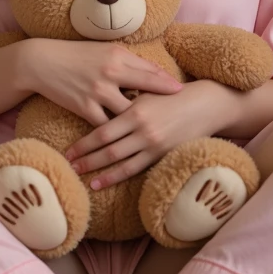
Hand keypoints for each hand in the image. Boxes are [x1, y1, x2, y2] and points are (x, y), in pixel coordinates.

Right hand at [18, 38, 182, 126]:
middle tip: (178, 113)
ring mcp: (97, 93)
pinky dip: (116, 131)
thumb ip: (129, 60)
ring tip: (154, 129)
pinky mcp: (84, 108)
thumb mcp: (105, 50)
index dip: (167, 83)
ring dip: (139, 121)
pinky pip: (106, 125)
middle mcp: (110, 74)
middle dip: (162, 103)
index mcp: (118, 57)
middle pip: (144, 92)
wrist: (42, 62)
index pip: (150, 71)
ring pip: (127, 113)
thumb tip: (155, 70)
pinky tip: (125, 138)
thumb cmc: (77, 54)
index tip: (182, 90)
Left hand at [64, 80, 228, 189]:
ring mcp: (153, 144)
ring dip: (98, 171)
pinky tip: (102, 182)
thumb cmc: (173, 94)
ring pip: (119, 161)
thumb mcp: (147, 91)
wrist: (205, 104)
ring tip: (81, 177)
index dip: (84, 143)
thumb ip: (125, 100)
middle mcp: (142, 129)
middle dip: (85, 158)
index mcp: (135, 110)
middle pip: (107, 148)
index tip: (68, 150)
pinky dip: (116, 176)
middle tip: (67, 165)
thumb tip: (100, 102)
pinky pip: (135, 169)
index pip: (102, 130)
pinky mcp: (163, 154)